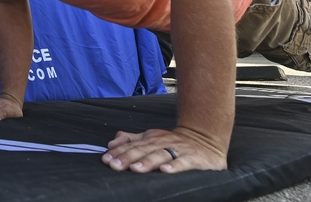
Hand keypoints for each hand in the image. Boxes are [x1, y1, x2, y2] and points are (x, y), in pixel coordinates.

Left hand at [102, 126, 226, 173]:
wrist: (205, 138)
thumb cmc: (173, 142)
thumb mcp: (152, 138)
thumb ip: (132, 140)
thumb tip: (111, 143)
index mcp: (151, 138)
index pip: (132, 145)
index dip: (118, 152)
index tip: (106, 160)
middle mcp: (163, 142)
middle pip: (143, 150)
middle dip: (128, 158)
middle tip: (114, 166)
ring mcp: (178, 150)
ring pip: (161, 155)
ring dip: (148, 162)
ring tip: (135, 169)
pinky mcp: (194, 158)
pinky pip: (184, 162)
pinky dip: (175, 166)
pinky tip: (165, 171)